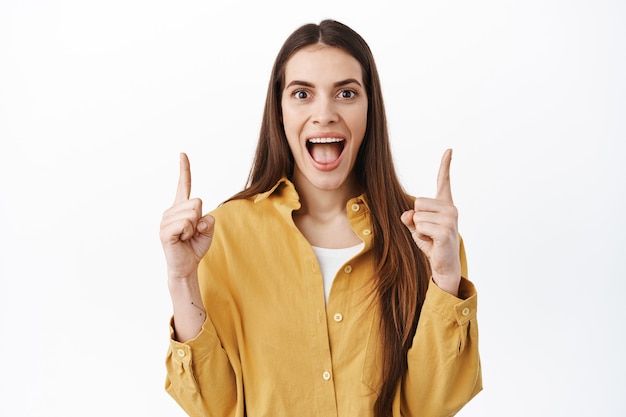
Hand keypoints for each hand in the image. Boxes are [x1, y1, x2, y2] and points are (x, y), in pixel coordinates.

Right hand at [159, 153, 214, 280]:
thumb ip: (208, 219)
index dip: (184, 170)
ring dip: (194, 229)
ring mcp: (166, 220)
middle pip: (197, 202)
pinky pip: (185, 224)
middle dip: (200, 219)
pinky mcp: (165, 231)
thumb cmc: (195, 246)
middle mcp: (171, 211)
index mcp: (181, 208)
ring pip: (192, 213)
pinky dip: (189, 233)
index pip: (184, 185)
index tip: (183, 154)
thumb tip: (199, 218)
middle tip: (192, 233)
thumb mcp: (207, 229)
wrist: (186, 266)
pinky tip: (181, 240)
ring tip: (186, 237)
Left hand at [401, 149, 460, 295]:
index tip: (449, 150)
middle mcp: (451, 208)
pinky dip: (421, 236)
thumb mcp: (417, 227)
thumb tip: (408, 215)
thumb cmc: (431, 244)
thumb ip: (411, 217)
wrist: (443, 265)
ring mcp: (450, 219)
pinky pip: (420, 226)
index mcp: (445, 204)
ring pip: (417, 216)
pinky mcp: (446, 230)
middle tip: (428, 232)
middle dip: (416, 218)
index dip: (445, 165)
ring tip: (431, 238)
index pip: (443, 181)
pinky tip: (433, 242)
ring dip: (418, 229)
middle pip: (418, 202)